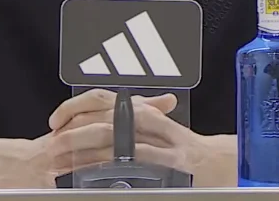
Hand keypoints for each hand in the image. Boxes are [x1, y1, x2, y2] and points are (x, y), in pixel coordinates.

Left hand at [46, 88, 214, 179]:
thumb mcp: (161, 130)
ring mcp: (163, 145)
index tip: (55, 121)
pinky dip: (116, 168)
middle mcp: (153, 123)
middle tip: (53, 144)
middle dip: (75, 132)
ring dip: (87, 152)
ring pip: (118, 141)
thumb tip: (105, 115)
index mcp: (146, 112)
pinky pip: (139, 163)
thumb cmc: (190, 150)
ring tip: (65, 162)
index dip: (74, 108)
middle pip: (105, 119)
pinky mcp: (173, 165)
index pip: (102, 100)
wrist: (224, 164)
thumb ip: (136, 121)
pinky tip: (98, 176)